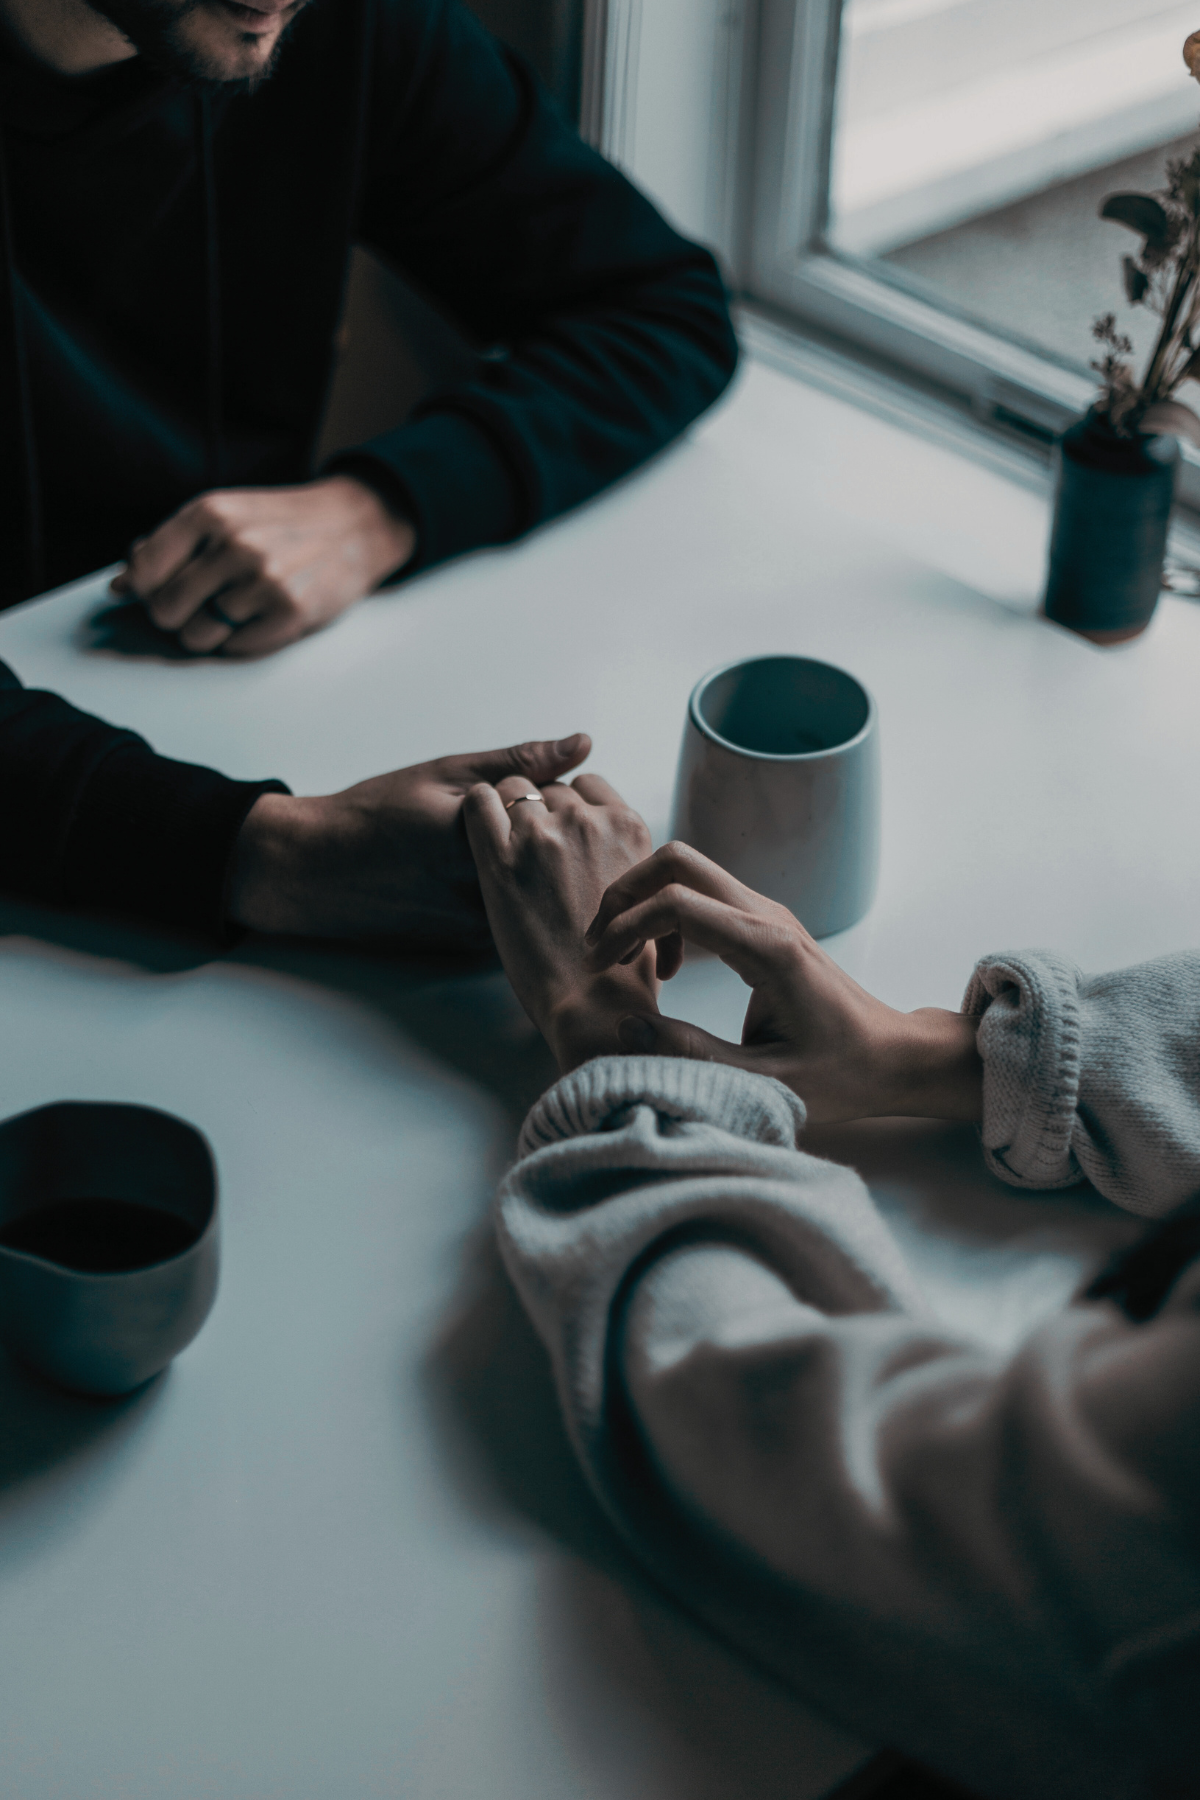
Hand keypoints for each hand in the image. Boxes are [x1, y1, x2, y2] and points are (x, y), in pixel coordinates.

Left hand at [111, 475, 415, 657]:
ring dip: (209, 632)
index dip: (144, 590)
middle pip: (165, 610)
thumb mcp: (224, 515)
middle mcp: (233, 544)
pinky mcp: (289, 613)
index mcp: (209, 513)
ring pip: (197, 636)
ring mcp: (262, 581)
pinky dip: (242, 640)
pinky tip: (261, 616)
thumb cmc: (281, 523)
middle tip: (202, 603)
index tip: (159, 590)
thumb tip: (119, 585)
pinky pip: (235, 648)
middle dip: (177, 615)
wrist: (353, 525)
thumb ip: (170, 546)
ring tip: (235, 610)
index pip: (143, 571)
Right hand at [228, 733, 591, 946]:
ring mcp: (480, 924)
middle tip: (515, 819)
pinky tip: (483, 879)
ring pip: (541, 893)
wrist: (318, 872)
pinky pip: (519, 916)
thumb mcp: (445, 773)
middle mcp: (485, 890)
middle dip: (553, 837)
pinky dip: (519, 896)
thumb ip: (518, 762)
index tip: (525, 791)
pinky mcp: (473, 945)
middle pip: (557, 859)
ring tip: (491, 851)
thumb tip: (582, 743)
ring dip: (539, 871)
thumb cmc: (377, 815)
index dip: (552, 798)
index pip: (561, 815)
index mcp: (482, 839)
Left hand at [463, 773, 658, 1071]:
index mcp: (628, 827)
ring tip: (504, 850)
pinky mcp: (500, 858)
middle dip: (538, 812)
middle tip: (530, 854)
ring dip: (506, 811)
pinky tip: (478, 835)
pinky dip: (477, 809)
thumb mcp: (644, 895)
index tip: (560, 833)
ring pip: (514, 788)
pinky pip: (479, 801)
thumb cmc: (622, 965)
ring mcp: (543, 835)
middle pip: (550, 788)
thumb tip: (608, 851)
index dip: (569, 806)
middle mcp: (588, 822)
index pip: (588, 785)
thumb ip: (626, 858)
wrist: (593, 1002)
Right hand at [583, 843, 981, 1123]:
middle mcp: (768, 917)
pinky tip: (667, 967)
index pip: (677, 903)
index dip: (625, 926)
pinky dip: (668, 915)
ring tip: (626, 960)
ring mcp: (768, 914)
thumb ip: (691, 1054)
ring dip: (644, 902)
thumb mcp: (763, 1081)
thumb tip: (626, 1029)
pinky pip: (703, 895)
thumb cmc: (840, 1074)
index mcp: (768, 949)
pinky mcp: (765, 924)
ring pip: (688, 870)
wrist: (892, 1057)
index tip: (600, 967)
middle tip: (601, 948)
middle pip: (678, 860)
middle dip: (625, 893)